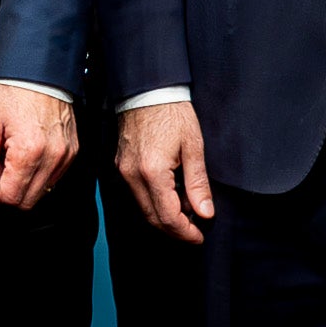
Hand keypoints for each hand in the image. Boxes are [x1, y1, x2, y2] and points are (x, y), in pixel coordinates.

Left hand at [0, 83, 77, 208]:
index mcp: (29, 152)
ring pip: (42, 192)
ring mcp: (65, 156)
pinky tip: (27, 155)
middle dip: (7, 191)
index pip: (10, 196)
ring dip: (23, 183)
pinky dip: (38, 175)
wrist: (40, 71)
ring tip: (11, 158)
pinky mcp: (72, 152)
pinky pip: (53, 178)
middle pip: (27, 200)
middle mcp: (52, 157)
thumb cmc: (12, 93)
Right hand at [116, 98, 213, 245]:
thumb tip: (205, 213)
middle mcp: (133, 176)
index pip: (168, 217)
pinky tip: (172, 196)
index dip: (185, 232)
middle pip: (153, 218)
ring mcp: (123, 172)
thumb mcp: (193, 147)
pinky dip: (155, 202)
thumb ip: (198, 183)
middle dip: (175, 229)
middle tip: (195, 231)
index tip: (199, 236)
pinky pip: (137, 195)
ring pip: (144, 209)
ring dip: (164, 217)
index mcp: (152, 172)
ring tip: (187, 212)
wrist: (147, 90)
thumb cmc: (173, 113)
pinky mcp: (121, 166)